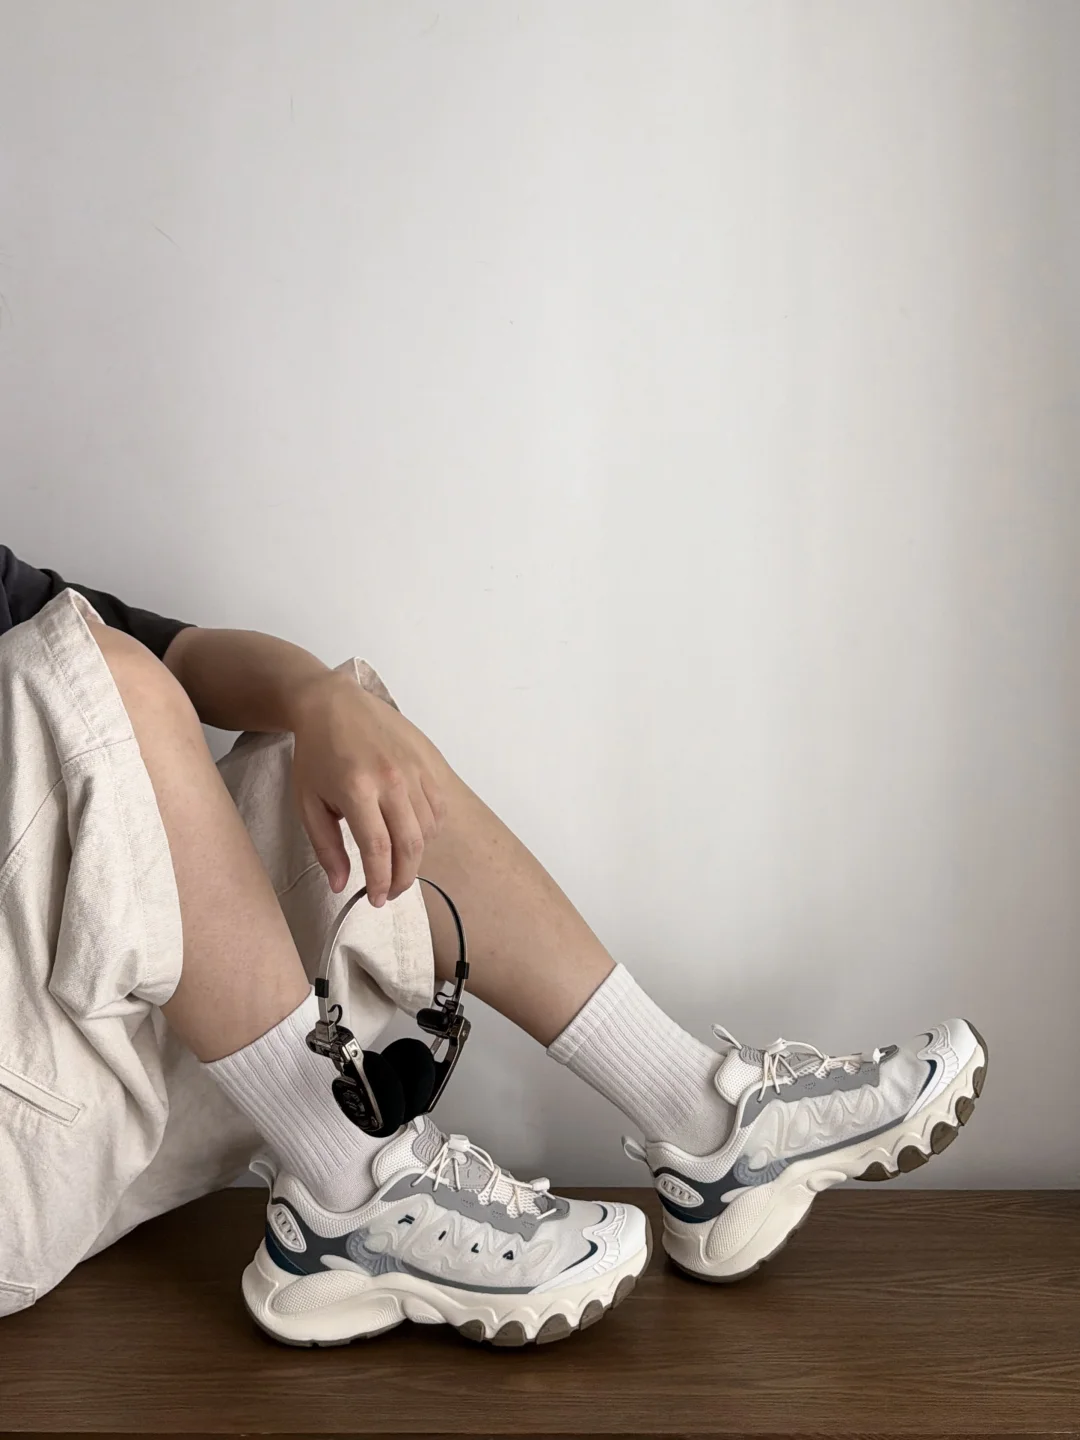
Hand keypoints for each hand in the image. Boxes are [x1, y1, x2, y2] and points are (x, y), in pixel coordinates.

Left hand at [289, 671, 446, 904]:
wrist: (333, 704)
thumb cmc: (316, 753)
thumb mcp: (308, 802)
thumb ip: (326, 847)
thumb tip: (341, 885)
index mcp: (357, 789)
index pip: (378, 850)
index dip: (381, 882)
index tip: (377, 899)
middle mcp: (391, 779)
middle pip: (411, 845)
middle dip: (404, 879)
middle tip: (392, 892)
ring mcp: (414, 769)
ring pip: (428, 829)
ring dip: (415, 855)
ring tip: (397, 862)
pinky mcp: (427, 761)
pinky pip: (438, 807)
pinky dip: (429, 829)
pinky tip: (411, 833)